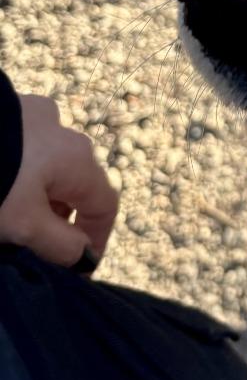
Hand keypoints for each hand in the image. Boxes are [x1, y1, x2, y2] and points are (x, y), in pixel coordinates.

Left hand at [0, 95, 118, 267]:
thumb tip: (83, 255)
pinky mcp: (10, 109)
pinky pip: (24, 147)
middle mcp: (69, 135)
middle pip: (75, 185)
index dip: (96, 240)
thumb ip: (60, 244)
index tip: (78, 270)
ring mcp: (39, 116)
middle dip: (60, 219)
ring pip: (48, 165)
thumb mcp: (24, 225)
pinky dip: (17, 169)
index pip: (105, 206)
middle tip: (32, 245)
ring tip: (7, 214)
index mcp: (80, 162)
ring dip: (37, 193)